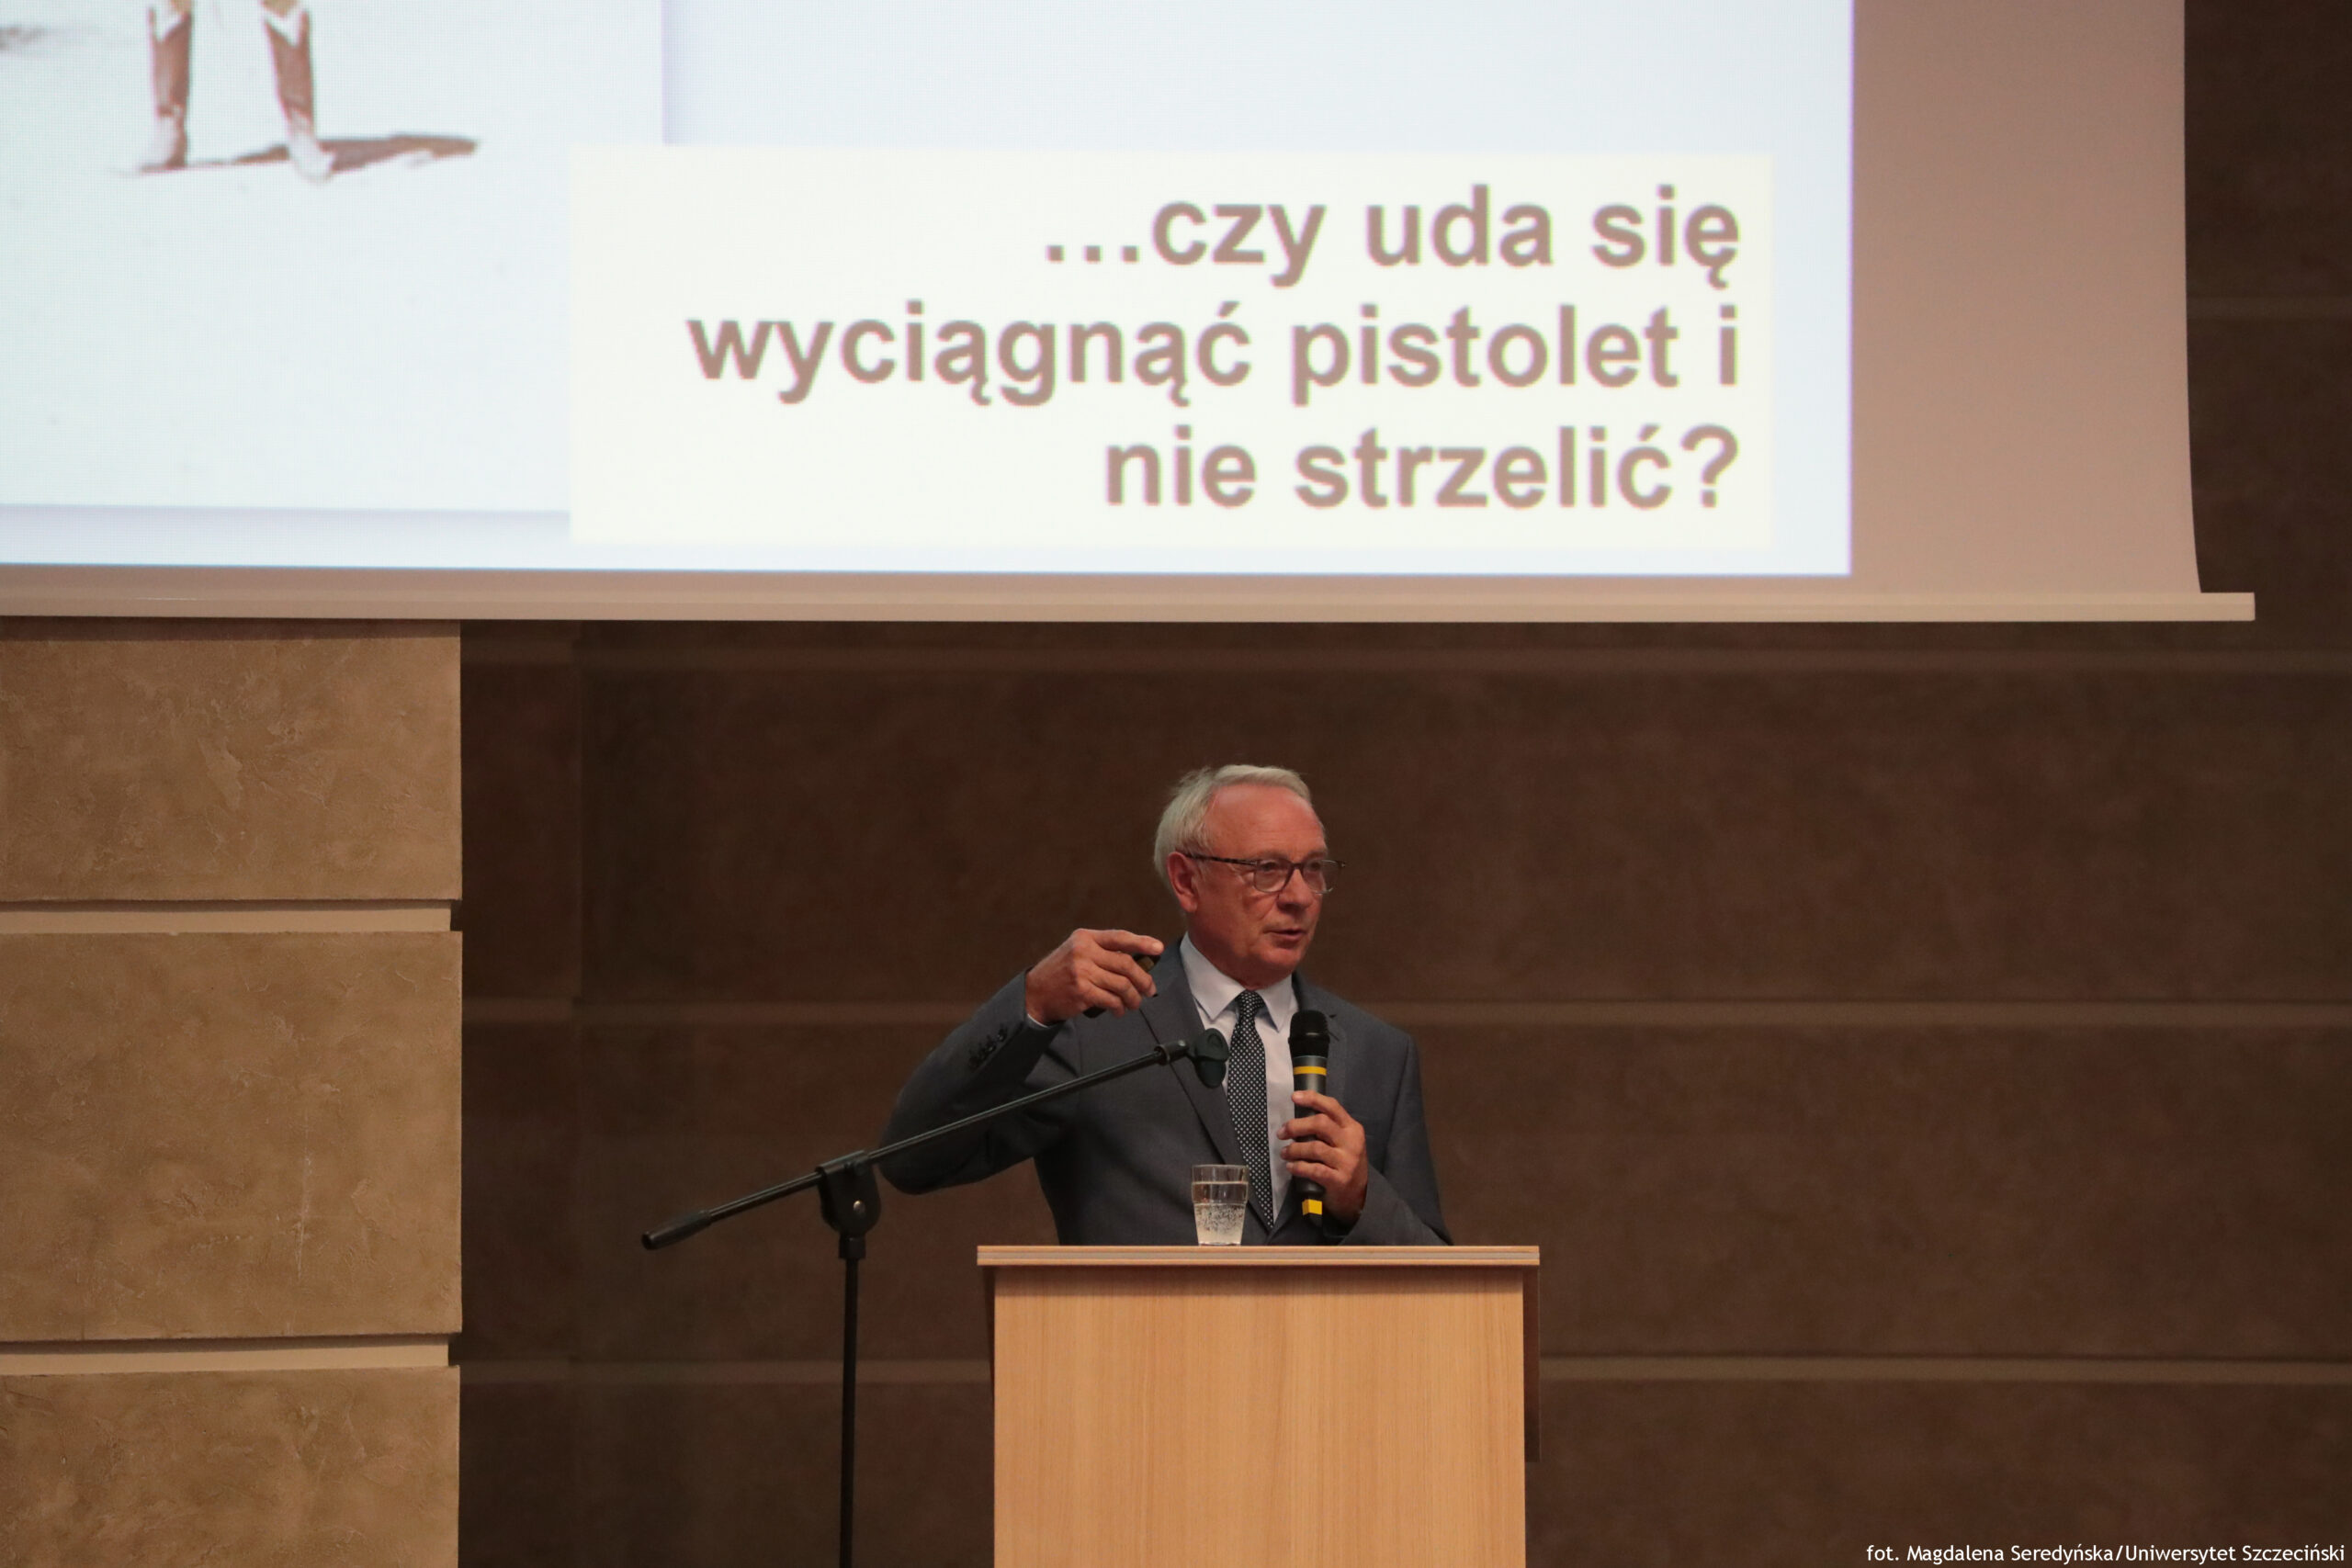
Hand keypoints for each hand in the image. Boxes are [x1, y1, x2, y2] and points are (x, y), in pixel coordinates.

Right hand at [1023, 928, 1162, 1024]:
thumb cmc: (1063, 971)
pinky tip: (1119, 1010)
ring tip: (1134, 1003)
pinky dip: (1119, 1007)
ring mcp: (1082, 971)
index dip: (1142, 942)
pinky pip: (1111, 1000)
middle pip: (1126, 964)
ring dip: (1133, 997)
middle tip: (1149, 989)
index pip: (1119, 937)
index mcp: (1085, 937)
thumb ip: (1103, 953)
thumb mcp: (1078, 952)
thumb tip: (1138, 962)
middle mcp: (1084, 951)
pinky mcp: (1082, 991)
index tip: (1159, 948)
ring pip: (1121, 985)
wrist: (1036, 992)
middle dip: (1143, 979)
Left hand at [1281, 1090, 1368, 1223]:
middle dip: (1296, 1126)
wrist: (1358, 1196)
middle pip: (1320, 1123)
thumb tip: (1298, 1117)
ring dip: (1294, 1149)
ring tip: (1284, 1153)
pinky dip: (1298, 1167)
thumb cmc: (1345, 1164)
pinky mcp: (1339, 1179)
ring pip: (1314, 1147)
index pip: (1332, 1107)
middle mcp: (1352, 1142)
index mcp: (1352, 1128)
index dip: (1312, 1099)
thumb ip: (1329, 1129)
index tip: (1294, 1097)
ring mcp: (1347, 1161)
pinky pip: (1313, 1169)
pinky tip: (1291, 1167)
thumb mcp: (1344, 1142)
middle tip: (1282, 1133)